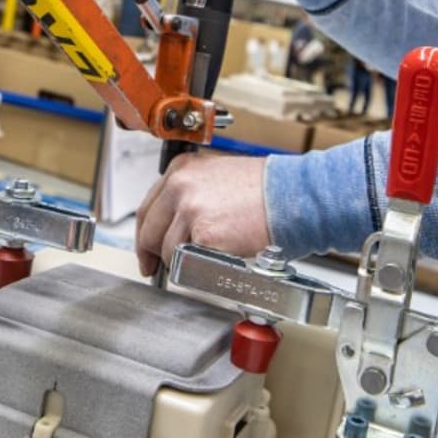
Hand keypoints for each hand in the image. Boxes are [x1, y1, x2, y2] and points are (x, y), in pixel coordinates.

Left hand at [134, 154, 271, 276]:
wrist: (290, 195)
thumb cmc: (265, 189)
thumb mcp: (218, 177)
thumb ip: (191, 194)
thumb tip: (175, 222)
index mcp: (182, 169)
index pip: (148, 207)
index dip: (146, 233)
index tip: (147, 250)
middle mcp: (181, 185)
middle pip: (149, 230)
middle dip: (151, 254)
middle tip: (156, 268)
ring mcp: (190, 209)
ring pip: (166, 249)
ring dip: (178, 261)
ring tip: (198, 262)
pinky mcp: (203, 233)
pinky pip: (186, 259)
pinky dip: (195, 266)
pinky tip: (210, 261)